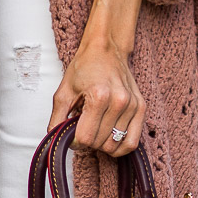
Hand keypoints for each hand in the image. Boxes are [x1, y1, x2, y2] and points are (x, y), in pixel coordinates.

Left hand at [49, 31, 145, 155]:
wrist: (105, 50)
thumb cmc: (84, 68)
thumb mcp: (63, 92)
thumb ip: (57, 119)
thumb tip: (56, 140)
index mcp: (99, 96)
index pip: (86, 138)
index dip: (75, 142)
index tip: (72, 135)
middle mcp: (119, 101)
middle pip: (100, 143)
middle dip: (88, 142)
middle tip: (83, 129)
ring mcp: (133, 105)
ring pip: (115, 145)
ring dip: (102, 144)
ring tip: (96, 130)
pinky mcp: (141, 108)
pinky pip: (132, 142)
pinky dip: (120, 147)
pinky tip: (110, 139)